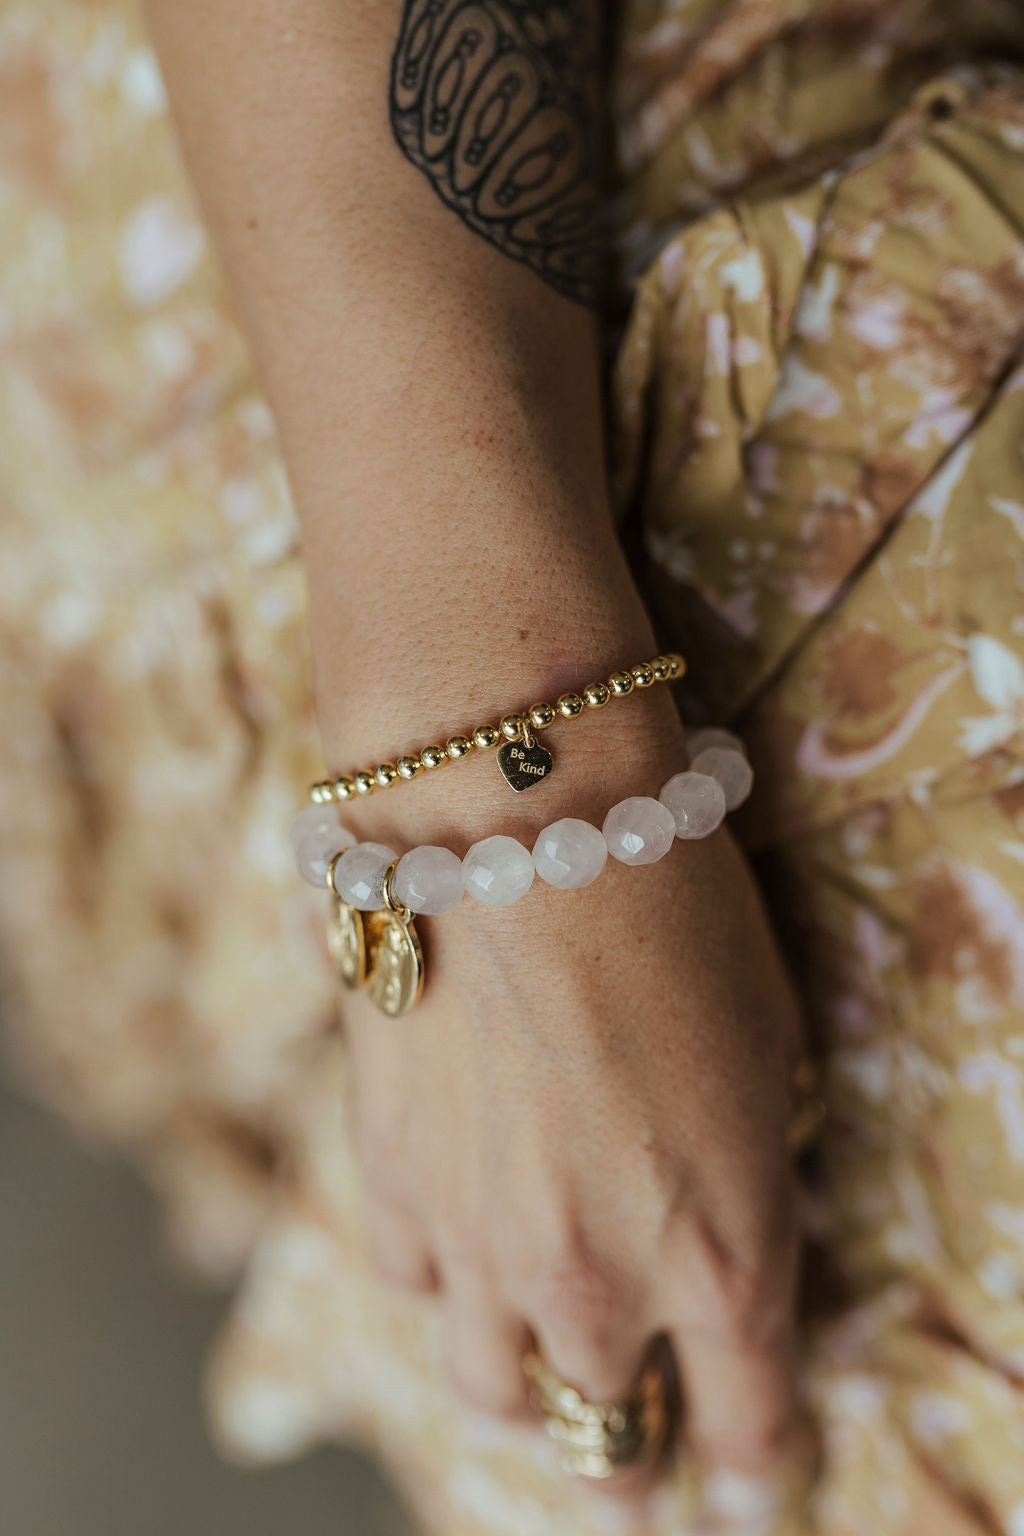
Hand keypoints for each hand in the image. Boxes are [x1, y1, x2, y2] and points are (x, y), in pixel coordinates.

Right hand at [333, 702, 804, 1497]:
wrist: (514, 824)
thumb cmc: (675, 912)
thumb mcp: (773, 1047)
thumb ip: (751, 1165)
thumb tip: (729, 1207)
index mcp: (720, 1257)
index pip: (746, 1422)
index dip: (752, 1457)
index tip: (745, 1467)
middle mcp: (595, 1285)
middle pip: (614, 1434)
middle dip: (637, 1444)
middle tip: (638, 1433)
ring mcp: (479, 1247)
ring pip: (493, 1393)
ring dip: (526, 1390)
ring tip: (536, 1370)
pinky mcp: (390, 1185)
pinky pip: (413, 1284)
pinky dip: (445, 1277)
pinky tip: (462, 1231)